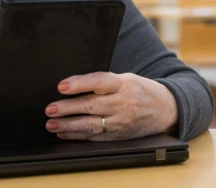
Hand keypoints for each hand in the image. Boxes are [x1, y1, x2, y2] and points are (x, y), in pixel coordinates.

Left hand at [45, 72, 177, 141]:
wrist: (166, 109)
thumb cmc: (141, 90)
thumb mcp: (126, 79)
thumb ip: (104, 82)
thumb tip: (73, 85)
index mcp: (124, 84)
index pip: (99, 82)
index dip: (80, 84)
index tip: (62, 86)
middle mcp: (123, 103)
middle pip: (92, 105)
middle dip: (68, 108)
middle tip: (50, 109)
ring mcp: (121, 121)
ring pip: (91, 125)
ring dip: (69, 125)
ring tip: (52, 124)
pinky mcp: (119, 135)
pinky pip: (95, 137)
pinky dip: (78, 135)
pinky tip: (64, 133)